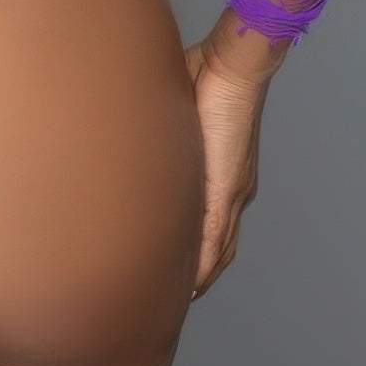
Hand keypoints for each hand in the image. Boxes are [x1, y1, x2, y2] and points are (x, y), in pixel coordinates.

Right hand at [183, 28, 280, 300]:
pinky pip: (213, 240)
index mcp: (225, 174)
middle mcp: (235, 190)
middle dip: (200, 275)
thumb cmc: (206, 74)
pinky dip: (201, 266)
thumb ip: (161, 126)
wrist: (231, 65)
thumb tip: (131, 120)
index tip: (178, 271)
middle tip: (175, 298)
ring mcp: (233, 193)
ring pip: (218, 250)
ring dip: (200, 276)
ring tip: (177, 299)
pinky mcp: (226, 190)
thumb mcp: (176, 109)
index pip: (215, 226)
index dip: (200, 252)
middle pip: (220, 248)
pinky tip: (189, 285)